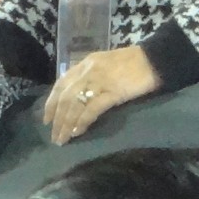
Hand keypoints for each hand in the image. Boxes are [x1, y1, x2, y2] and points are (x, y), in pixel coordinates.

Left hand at [43, 46, 159, 144]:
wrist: (152, 59)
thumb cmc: (130, 63)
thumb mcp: (103, 65)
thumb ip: (90, 76)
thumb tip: (77, 96)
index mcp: (85, 63)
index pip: (61, 83)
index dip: (51, 102)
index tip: (47, 119)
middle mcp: (88, 71)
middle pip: (65, 96)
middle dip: (57, 118)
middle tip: (54, 136)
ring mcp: (99, 80)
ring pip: (75, 103)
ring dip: (66, 123)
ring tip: (63, 139)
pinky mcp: (113, 92)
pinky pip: (92, 108)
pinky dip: (82, 121)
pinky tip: (78, 132)